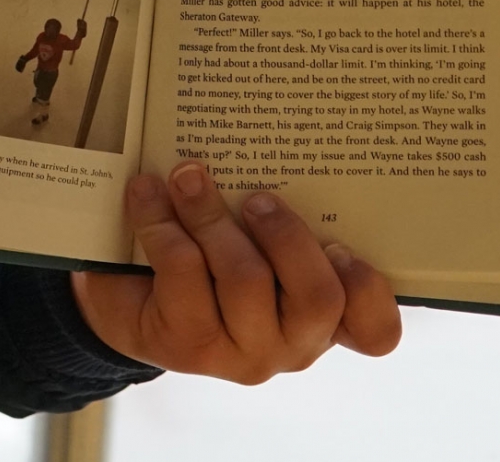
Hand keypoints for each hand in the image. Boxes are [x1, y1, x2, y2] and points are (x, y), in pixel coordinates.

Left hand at [70, 161, 400, 382]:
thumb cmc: (207, 257)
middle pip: (317, 297)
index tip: (342, 246)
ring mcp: (243, 354)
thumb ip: (277, 215)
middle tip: (257, 197)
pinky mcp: (188, 347)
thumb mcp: (254, 236)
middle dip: (287, 235)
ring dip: (211, 216)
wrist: (124, 297)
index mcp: (326, 317)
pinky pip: (184, 272)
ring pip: (245, 280)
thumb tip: (271, 147)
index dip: (369, 292)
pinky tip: (147, 194)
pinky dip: (161, 223)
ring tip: (188, 177)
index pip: (375, 330)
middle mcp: (294, 344)